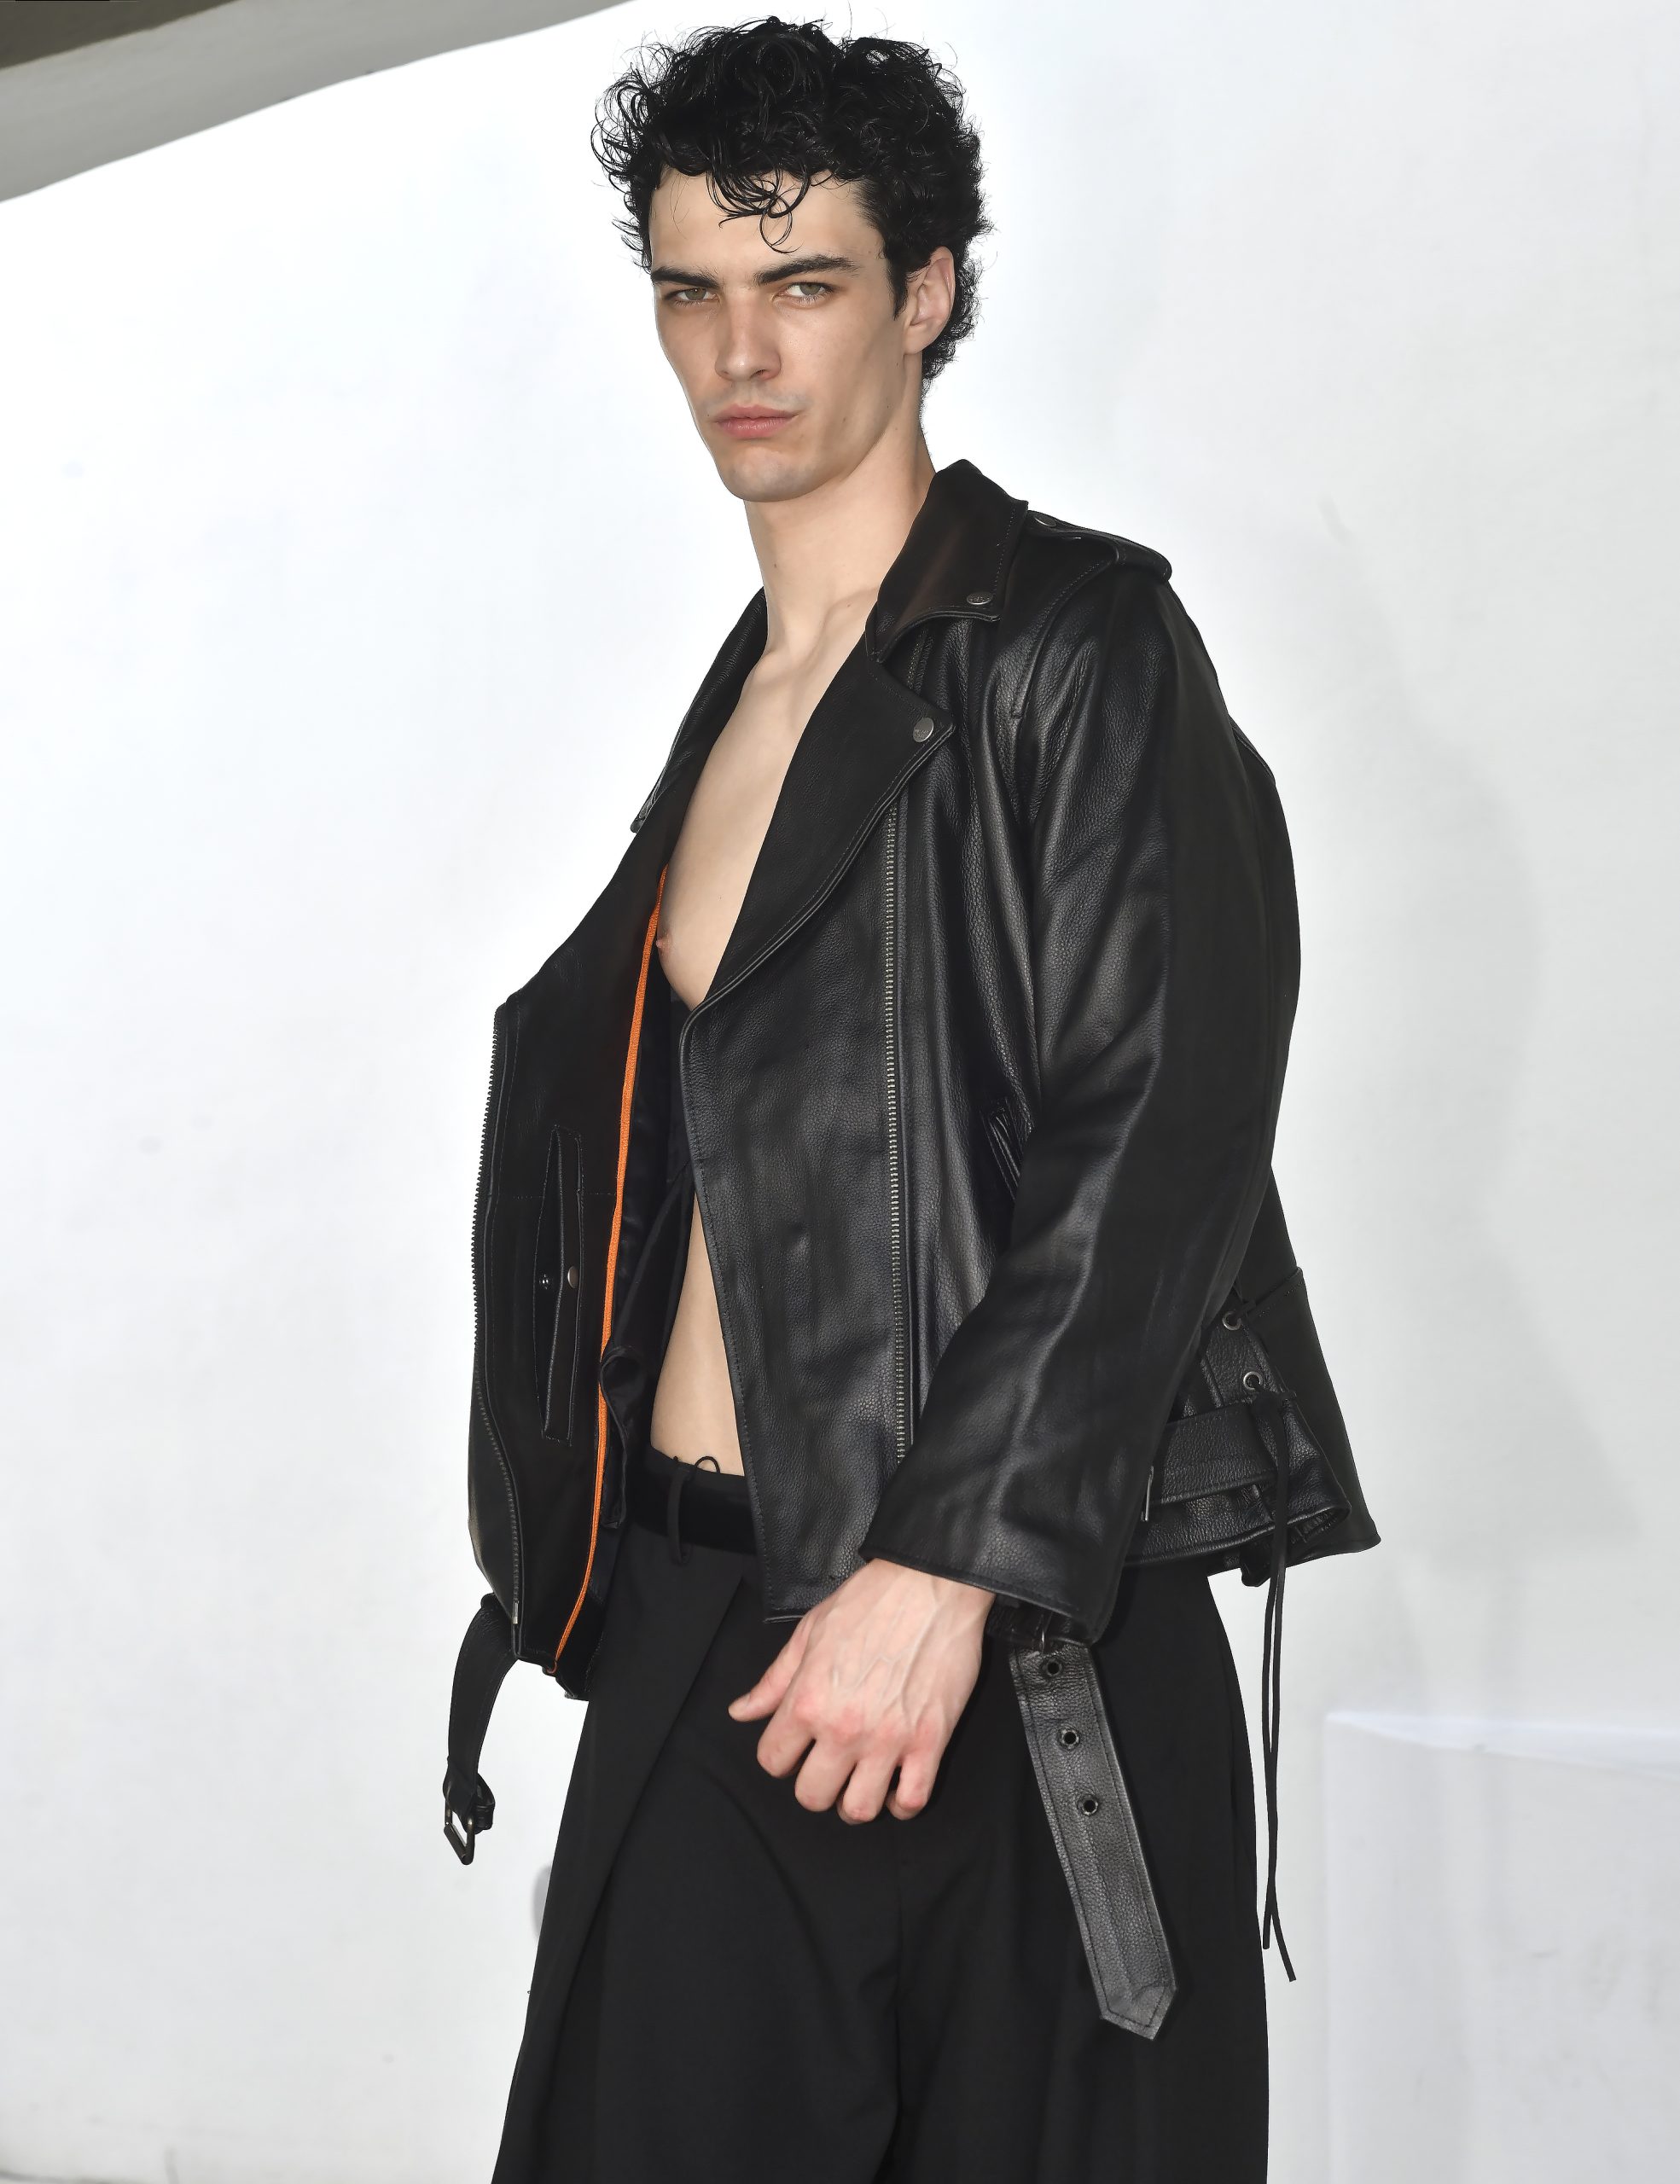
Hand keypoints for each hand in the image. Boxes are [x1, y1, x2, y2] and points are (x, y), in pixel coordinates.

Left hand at [726, 1557, 994, 1822]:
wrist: (931, 1584)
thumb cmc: (870, 1601)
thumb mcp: (809, 1633)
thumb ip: (774, 1681)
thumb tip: (741, 1712)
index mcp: (808, 1700)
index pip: (773, 1760)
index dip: (780, 1757)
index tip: (796, 1748)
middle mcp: (843, 1728)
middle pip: (812, 1796)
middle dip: (814, 1787)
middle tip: (827, 1767)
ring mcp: (889, 1739)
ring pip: (860, 1810)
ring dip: (854, 1803)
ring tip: (859, 1783)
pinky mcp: (930, 1742)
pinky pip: (912, 1800)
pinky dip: (901, 1804)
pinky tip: (895, 1786)